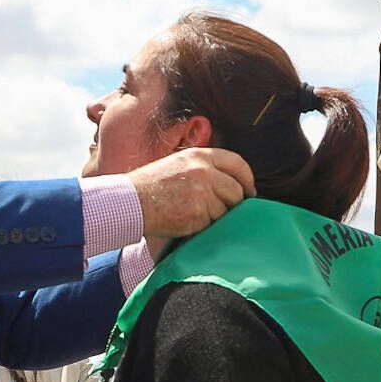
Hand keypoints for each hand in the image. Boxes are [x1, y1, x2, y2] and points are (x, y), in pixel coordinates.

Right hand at [129, 148, 255, 238]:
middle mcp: (204, 171)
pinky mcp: (197, 212)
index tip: (249, 190)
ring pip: (226, 209)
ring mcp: (202, 192)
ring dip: (217, 216)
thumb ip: (203, 168)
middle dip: (234, 202)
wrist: (131, 201)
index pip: (237, 163)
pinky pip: (213, 223)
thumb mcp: (178, 164)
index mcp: (200, 156)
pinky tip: (188, 221)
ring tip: (196, 215)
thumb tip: (229, 181)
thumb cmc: (152, 185)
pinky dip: (205, 226)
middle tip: (225, 210)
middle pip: (237, 190)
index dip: (247, 179)